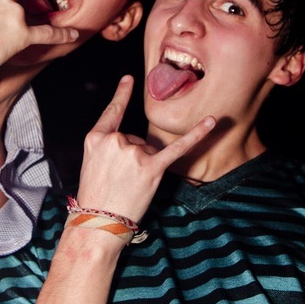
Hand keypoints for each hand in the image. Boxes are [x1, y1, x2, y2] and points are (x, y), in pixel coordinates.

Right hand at [75, 75, 214, 223]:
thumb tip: (137, 145)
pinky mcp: (152, 168)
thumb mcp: (92, 164)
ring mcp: (134, 154)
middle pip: (135, 139)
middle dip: (133, 158)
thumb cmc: (95, 198)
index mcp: (95, 138)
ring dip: (145, 167)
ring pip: (150, 150)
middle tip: (119, 182)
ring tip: (130, 187)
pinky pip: (178, 148)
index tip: (129, 79)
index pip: (112, 112)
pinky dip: (197, 135)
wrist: (98, 224)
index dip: (122, 94)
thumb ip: (109, 147)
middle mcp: (115, 141)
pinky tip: (212, 122)